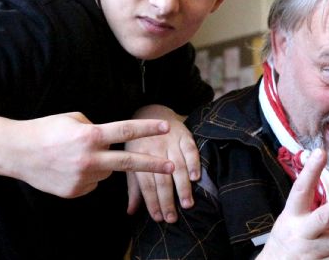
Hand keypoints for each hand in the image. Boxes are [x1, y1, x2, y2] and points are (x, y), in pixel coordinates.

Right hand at [10, 111, 174, 197]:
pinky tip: (69, 167)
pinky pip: (93, 182)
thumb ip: (96, 129)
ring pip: (107, 171)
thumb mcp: (73, 119)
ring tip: (77, 155)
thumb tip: (110, 141)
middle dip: (152, 164)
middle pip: (128, 162)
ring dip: (102, 163)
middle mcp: (89, 158)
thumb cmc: (46, 130)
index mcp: (90, 136)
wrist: (18, 153)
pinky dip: (88, 174)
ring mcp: (83, 178)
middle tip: (171, 166)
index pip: (126, 132)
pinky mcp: (76, 192)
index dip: (147, 129)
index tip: (166, 128)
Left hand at [125, 104, 199, 222]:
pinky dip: (194, 163)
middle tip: (172, 217)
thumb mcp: (131, 160)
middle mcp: (154, 148)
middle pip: (161, 178)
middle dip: (167, 199)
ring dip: (183, 186)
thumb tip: (131, 212)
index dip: (152, 201)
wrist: (152, 111)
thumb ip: (134, 187)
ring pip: (177, 166)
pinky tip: (196, 178)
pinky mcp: (184, 134)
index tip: (158, 218)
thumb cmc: (140, 143)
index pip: (146, 183)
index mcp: (137, 156)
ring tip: (187, 204)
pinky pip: (190, 150)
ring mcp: (170, 141)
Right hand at [257, 149, 328, 259]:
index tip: (320, 152)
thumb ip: (316, 212)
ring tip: (327, 244)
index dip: (311, 171)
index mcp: (291, 216)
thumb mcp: (292, 221)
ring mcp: (310, 254)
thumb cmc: (288, 242)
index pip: (301, 190)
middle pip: (326, 216)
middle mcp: (300, 234)